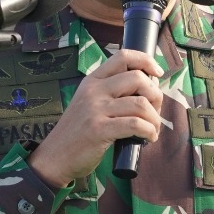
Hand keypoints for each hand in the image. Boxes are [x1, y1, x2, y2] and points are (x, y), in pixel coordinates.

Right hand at [28, 51, 162, 185]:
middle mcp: (94, 91)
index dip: (146, 61)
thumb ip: (115, 93)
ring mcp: (95, 109)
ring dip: (155, 119)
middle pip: (138, 78)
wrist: (55, 156)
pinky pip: (136, 125)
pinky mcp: (99, 130)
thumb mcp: (91, 104)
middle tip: (155, 113)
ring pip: (141, 103)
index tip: (158, 74)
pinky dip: (149, 132)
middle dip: (156, 96)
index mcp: (93, 81)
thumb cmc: (79, 132)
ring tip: (152, 130)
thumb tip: (151, 86)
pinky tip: (148, 138)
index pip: (123, 57)